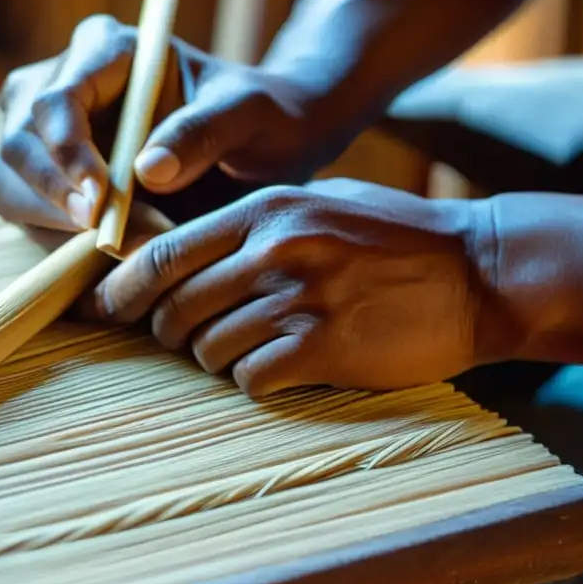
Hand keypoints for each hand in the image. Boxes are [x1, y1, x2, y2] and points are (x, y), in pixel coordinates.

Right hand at [0, 14, 351, 233]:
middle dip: (56, 196)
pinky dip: (55, 238)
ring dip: (51, 222)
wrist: (257, 146)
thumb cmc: (257, 117)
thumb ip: (203, 131)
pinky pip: (23, 209)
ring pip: (7, 180)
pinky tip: (106, 250)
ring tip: (118, 245)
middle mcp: (60, 81)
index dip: (67, 151)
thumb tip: (148, 171)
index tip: (100, 199)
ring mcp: (43, 131)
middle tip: (107, 237)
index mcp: (105, 47)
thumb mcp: (248, 114)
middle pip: (19, 141)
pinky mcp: (43, 176)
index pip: (58, 98)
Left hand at [83, 178, 490, 396]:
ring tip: (244, 350)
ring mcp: (300, 300)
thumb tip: (177, 253)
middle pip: (175, 307)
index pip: (164, 253)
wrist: (480, 271)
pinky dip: (251, 380)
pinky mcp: (326, 349)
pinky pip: (251, 378)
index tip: (102, 309)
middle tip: (182, 337)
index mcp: (264, 211)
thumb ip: (249, 223)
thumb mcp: (318, 202)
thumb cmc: (394, 236)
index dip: (121, 288)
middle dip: (165, 331)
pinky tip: (275, 369)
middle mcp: (273, 252)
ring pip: (207, 348)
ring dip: (211, 358)